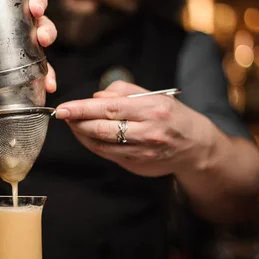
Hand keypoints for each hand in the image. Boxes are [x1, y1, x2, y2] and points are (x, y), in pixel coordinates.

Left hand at [55, 81, 213, 176]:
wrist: (194, 146)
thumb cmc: (171, 116)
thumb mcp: (153, 96)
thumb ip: (122, 92)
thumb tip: (95, 97)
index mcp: (152, 109)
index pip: (109, 108)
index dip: (82, 108)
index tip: (64, 107)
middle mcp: (148, 132)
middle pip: (102, 128)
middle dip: (78, 121)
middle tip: (63, 114)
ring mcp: (142, 152)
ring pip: (101, 144)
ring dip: (81, 134)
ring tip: (73, 123)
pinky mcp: (136, 165)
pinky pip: (107, 154)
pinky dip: (92, 144)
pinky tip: (86, 136)